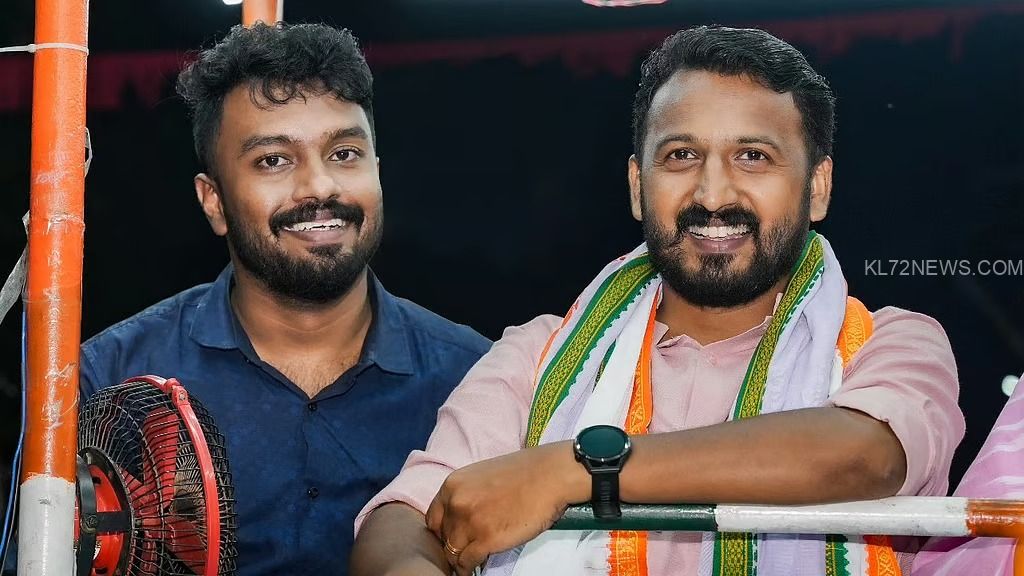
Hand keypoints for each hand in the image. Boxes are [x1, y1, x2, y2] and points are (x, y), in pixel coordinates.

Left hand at [425, 441, 587, 575]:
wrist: (550, 475)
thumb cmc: (525, 472)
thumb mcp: (483, 476)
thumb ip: (468, 494)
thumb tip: (463, 516)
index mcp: (453, 485)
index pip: (433, 519)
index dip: (443, 532)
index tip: (452, 538)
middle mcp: (456, 503)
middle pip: (443, 537)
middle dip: (452, 545)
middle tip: (464, 551)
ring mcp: (470, 522)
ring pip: (452, 553)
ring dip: (460, 560)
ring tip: (468, 563)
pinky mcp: (486, 540)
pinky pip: (467, 562)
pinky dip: (469, 568)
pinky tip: (475, 568)